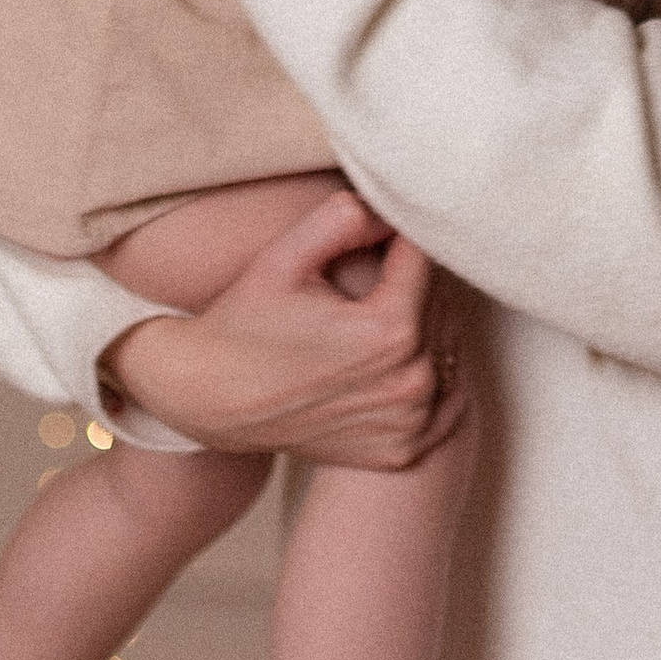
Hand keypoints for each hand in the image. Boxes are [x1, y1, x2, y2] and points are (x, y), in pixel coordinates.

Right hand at [102, 184, 468, 469]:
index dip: (396, 238)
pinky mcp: (404, 450)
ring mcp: (410, 423)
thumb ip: (343, 218)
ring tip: (368, 318)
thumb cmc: (245, 322)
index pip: (424, 258)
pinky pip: (447, 400)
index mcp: (390, 330)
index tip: (371, 238)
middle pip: (441, 303)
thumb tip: (390, 208)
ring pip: (448, 349)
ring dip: (422, 326)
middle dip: (409, 281)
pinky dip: (430, 377)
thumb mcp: (285, 256)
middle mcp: (411, 382)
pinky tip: (390, 361)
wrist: (213, 399)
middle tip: (363, 279)